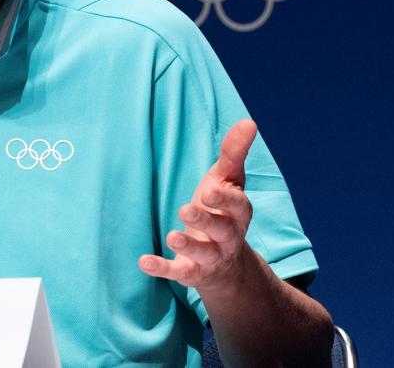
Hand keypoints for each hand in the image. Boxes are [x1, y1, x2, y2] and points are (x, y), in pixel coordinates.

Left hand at [138, 119, 256, 291]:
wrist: (225, 262)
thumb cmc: (221, 209)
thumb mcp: (227, 180)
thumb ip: (234, 153)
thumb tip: (249, 121)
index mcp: (238, 214)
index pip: (237, 207)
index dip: (225, 200)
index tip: (210, 189)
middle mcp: (228, 237)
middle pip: (222, 231)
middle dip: (205, 221)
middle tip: (185, 209)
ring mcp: (211, 257)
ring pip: (203, 254)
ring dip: (188, 246)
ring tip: (171, 236)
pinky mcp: (193, 273)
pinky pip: (180, 273)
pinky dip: (163, 268)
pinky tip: (144, 261)